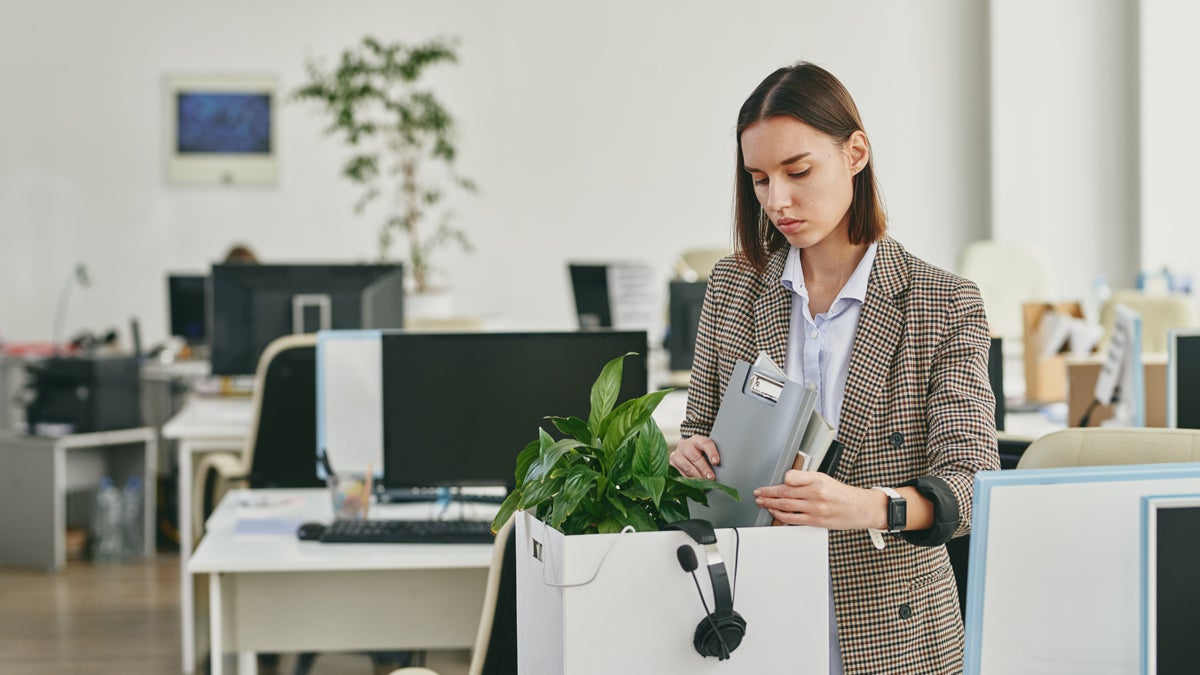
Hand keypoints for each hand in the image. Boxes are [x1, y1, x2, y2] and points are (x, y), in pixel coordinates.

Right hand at [669, 435, 719, 479]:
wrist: (686, 451)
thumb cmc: (701, 452)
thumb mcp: (707, 450)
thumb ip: (712, 456)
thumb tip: (719, 468)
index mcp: (697, 439)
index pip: (705, 444)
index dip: (711, 453)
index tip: (716, 462)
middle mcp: (685, 444)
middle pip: (695, 456)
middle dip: (704, 468)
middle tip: (711, 477)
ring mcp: (677, 454)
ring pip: (687, 466)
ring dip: (697, 476)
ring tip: (704, 483)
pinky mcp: (672, 463)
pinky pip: (681, 473)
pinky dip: (690, 479)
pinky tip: (696, 483)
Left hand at [754, 470, 885, 529]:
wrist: (861, 508)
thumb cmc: (843, 493)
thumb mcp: (825, 478)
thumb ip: (805, 478)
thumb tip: (787, 479)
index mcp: (817, 480)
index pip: (790, 478)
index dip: (777, 481)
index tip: (768, 483)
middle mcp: (816, 493)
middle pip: (784, 493)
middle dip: (767, 494)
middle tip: (758, 493)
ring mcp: (815, 508)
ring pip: (786, 506)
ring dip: (770, 505)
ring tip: (762, 503)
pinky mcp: (816, 521)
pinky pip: (793, 519)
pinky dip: (781, 516)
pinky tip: (775, 513)